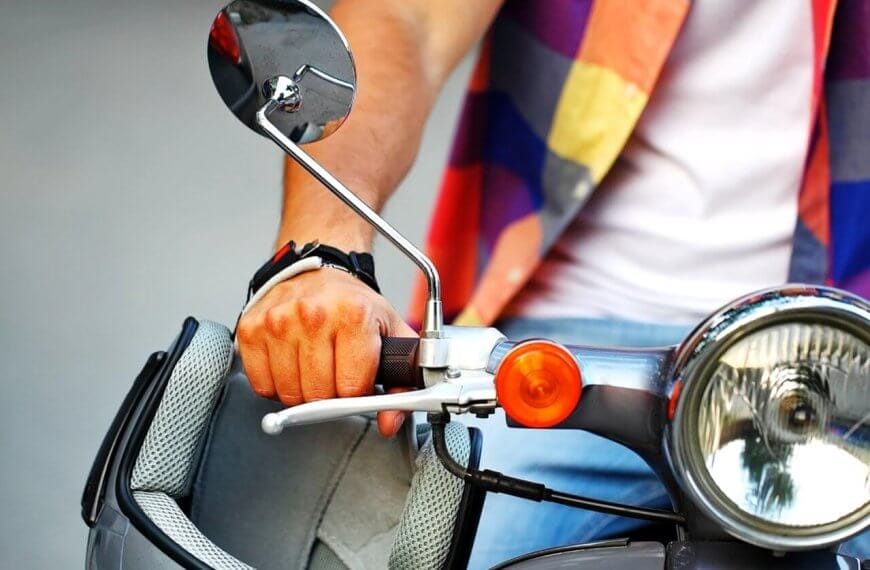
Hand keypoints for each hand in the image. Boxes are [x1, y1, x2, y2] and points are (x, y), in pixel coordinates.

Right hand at [236, 269, 416, 435]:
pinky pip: (262, 385)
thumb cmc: (355, 305)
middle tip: (335, 372)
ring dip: (302, 390)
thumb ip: (401, 382)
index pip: (351, 389)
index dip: (356, 393)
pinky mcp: (251, 329)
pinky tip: (290, 363)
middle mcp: (312, 315)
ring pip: (289, 394)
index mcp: (353, 315)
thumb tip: (390, 422)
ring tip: (313, 365)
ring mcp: (278, 321)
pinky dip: (276, 384)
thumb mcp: (392, 333)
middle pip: (318, 395)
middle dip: (330, 394)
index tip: (357, 380)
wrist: (321, 272)